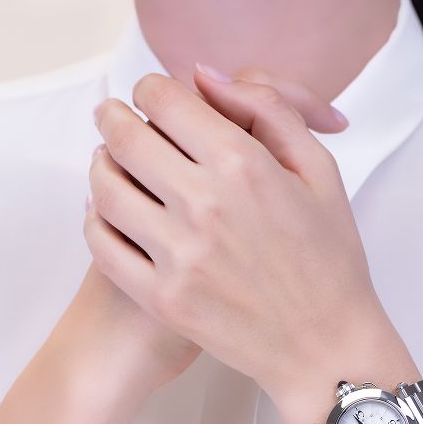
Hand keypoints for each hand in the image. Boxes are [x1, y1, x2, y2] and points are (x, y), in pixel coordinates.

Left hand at [84, 63, 386, 405]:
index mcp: (243, 164)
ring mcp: (178, 255)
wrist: (326, 347)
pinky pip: (103, 244)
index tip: (151, 96)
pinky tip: (106, 211)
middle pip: (124, 137)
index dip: (151, 89)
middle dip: (113, 116)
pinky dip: (94, 219)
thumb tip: (206, 77)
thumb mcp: (319, 170)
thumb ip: (269, 111)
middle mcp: (204, 205)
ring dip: (99, 165)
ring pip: (104, 188)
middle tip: (112, 116)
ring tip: (108, 161)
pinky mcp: (162, 298)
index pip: (164, 100)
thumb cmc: (329, 258)